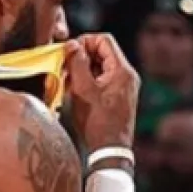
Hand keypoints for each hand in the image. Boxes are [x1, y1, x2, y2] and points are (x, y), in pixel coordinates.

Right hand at [64, 34, 139, 153]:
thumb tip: (72, 44)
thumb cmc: (96, 122)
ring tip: (68, 82)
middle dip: (81, 57)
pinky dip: (89, 81)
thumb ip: (77, 63)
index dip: (84, 42)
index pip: (104, 40)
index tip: (68, 53)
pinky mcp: (120, 97)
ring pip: (101, 66)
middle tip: (65, 68)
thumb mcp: (82, 89)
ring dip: (83, 69)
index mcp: (122, 70)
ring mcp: (125, 87)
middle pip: (103, 52)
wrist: (109, 151)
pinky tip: (76, 92)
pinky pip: (103, 79)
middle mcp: (127, 76)